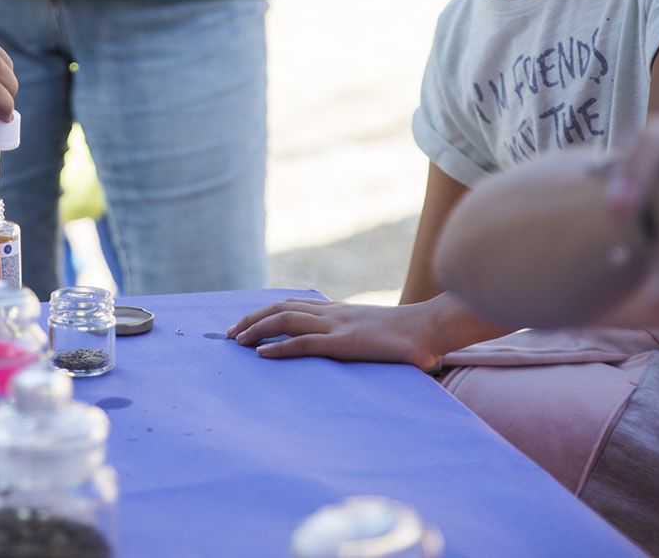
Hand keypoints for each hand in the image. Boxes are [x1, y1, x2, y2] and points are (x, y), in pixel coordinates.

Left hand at [226, 297, 445, 371]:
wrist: (429, 329)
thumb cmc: (407, 335)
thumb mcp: (374, 333)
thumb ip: (357, 336)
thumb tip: (353, 346)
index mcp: (336, 310)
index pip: (291, 304)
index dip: (266, 311)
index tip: (246, 322)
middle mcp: (330, 313)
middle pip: (280, 309)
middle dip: (251, 319)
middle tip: (229, 333)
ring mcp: (335, 326)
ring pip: (284, 321)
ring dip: (257, 330)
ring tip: (237, 341)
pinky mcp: (343, 343)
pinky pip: (303, 343)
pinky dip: (278, 348)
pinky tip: (261, 355)